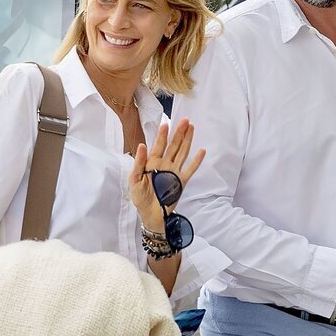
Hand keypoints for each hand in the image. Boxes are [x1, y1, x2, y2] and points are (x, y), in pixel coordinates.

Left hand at [128, 118, 205, 233]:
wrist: (150, 214)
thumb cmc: (140, 197)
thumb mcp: (134, 180)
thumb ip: (138, 163)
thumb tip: (142, 146)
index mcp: (152, 163)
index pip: (158, 146)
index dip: (162, 135)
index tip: (166, 124)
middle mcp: (164, 164)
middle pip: (173, 146)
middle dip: (178, 133)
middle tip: (184, 120)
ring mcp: (174, 172)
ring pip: (182, 153)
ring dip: (187, 141)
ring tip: (192, 128)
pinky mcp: (181, 181)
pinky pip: (190, 169)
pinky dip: (196, 161)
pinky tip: (202, 151)